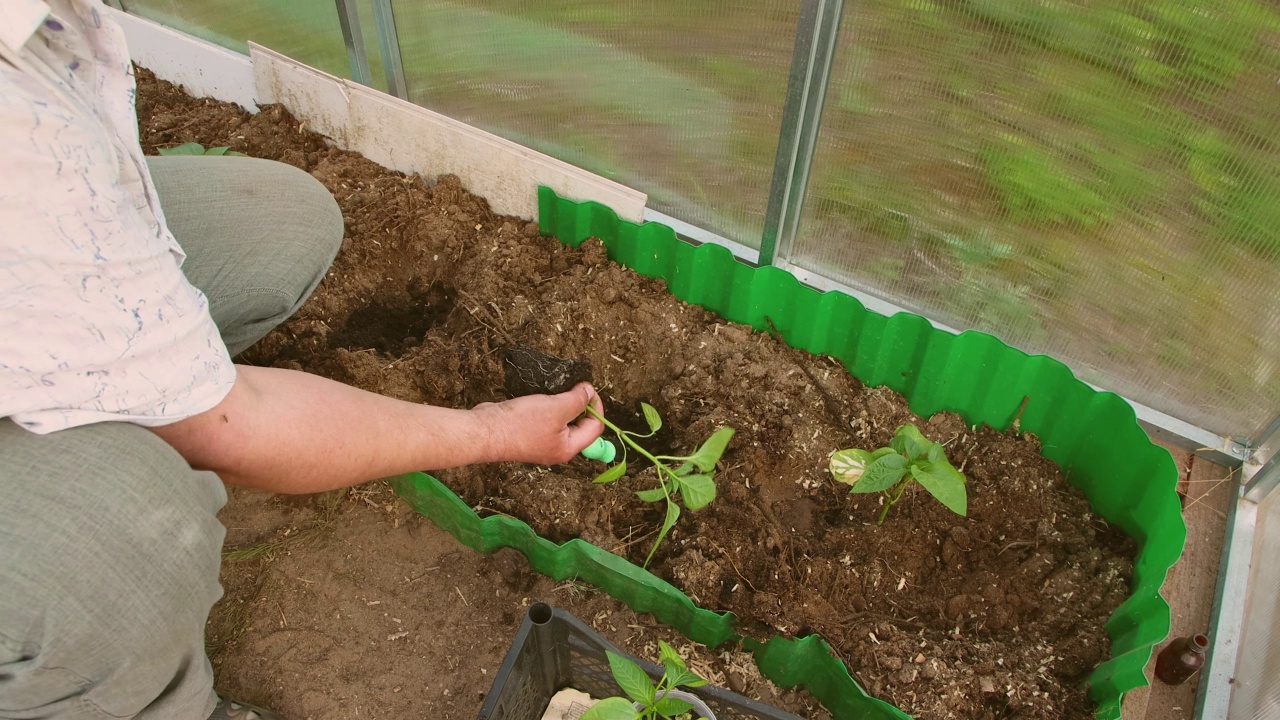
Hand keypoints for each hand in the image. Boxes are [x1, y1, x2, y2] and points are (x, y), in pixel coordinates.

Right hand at [473, 382, 604, 464]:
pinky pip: (546, 418)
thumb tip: (589, 392)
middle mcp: (556, 448)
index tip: (587, 389)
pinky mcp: (528, 432)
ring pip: (562, 420)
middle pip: (579, 425)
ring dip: (562, 404)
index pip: (595, 428)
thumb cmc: (519, 424)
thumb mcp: (556, 408)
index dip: (596, 406)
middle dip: (579, 405)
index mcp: (568, 448)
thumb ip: (577, 400)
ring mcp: (541, 441)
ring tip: (556, 392)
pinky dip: (547, 406)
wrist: (485, 431)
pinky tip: (541, 396)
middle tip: (573, 387)